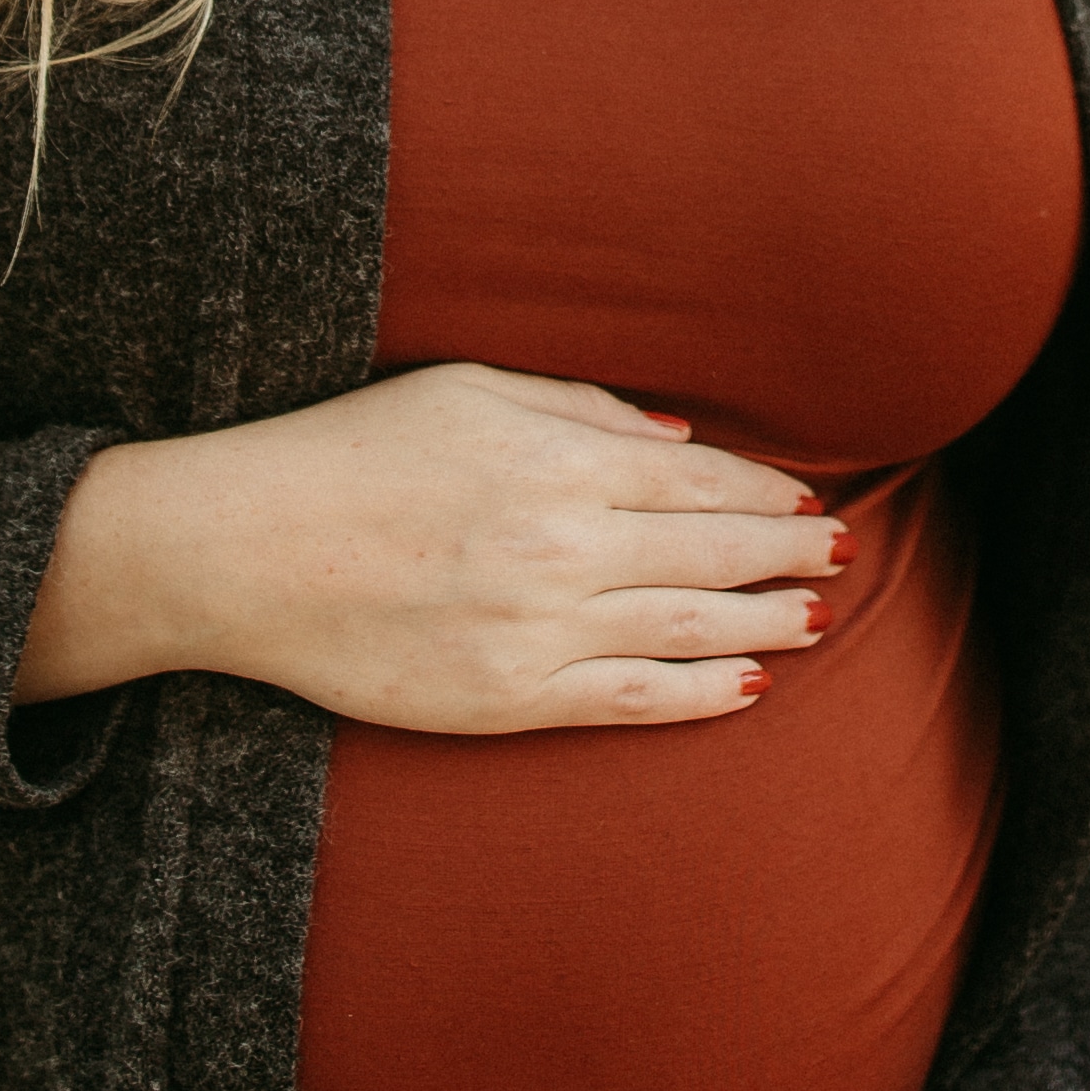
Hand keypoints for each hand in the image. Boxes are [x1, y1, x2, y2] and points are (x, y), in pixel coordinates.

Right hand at [16, 361, 842, 730]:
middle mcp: (567, 547)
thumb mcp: (469, 389)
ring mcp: (542, 630)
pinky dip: (700, 695)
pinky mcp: (510, 700)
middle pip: (712, 551)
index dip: (764, 490)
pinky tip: (748, 685)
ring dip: (765, 621)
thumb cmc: (351, 452)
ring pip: (689, 628)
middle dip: (787, 551)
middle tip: (842, 551)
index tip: (810, 496)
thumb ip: (582, 407)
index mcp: (562, 461)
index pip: (698, 477)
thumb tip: (678, 437)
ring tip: (816, 614)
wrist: (247, 552)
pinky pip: (631, 701)